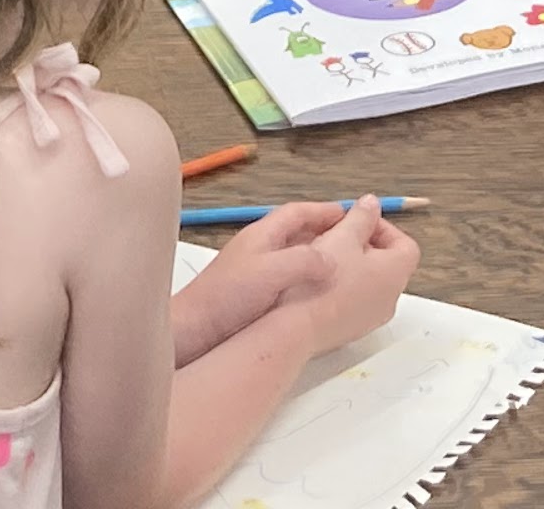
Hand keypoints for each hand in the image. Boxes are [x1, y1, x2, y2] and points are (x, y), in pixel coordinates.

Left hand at [171, 201, 350, 363]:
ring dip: (314, 258)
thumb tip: (333, 259)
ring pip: (291, 257)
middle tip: (351, 241)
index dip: (325, 211)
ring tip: (339, 269)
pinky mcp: (249, 296)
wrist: (191, 332)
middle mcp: (257, 249)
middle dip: (324, 233)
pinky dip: (303, 282)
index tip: (352, 214)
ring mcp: (252, 272)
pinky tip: (313, 297)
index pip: (298, 212)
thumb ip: (305, 261)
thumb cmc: (227, 298)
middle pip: (296, 232)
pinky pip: (284, 281)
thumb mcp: (272, 273)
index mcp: (262, 235)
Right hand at [277, 199, 417, 359]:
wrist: (297, 327)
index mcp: (395, 274)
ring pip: (368, 282)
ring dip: (352, 265)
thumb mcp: (343, 235)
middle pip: (387, 263)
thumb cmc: (323, 280)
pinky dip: (342, 287)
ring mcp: (370, 319)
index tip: (359, 221)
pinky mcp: (350, 330)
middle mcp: (389, 299)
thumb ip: (361, 216)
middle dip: (364, 244)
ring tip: (324, 256)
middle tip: (339, 235)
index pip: (405, 245)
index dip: (383, 228)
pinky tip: (318, 280)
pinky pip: (354, 301)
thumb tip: (371, 204)